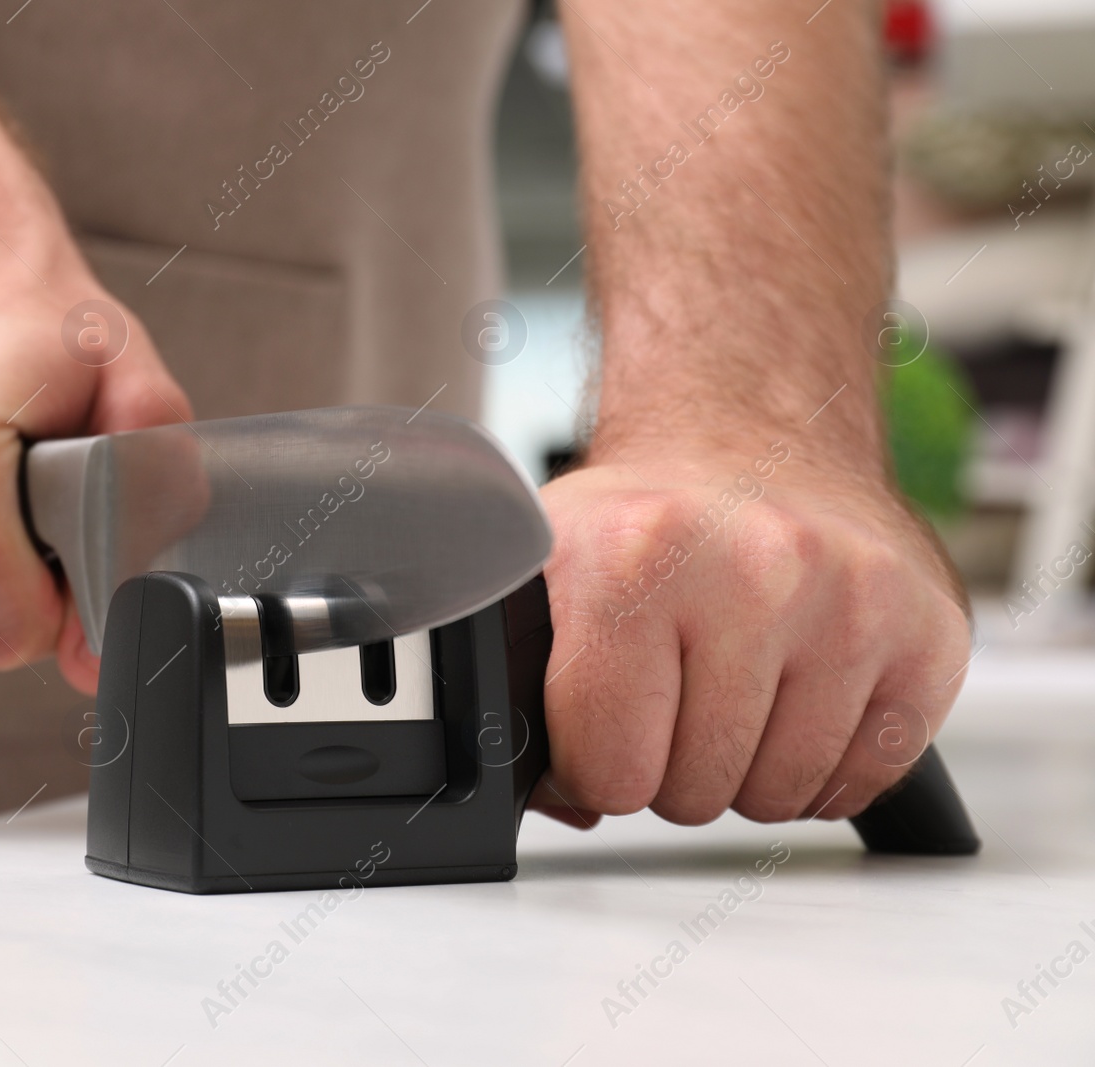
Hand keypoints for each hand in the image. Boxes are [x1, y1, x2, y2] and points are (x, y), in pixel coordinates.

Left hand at [528, 446, 969, 827]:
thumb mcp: (547, 573)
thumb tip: (565, 798)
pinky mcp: (929, 631)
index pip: (610, 771)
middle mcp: (754, 569)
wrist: (751, 436)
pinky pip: (862, 779)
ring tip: (732, 684)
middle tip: (673, 689)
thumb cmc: (649, 520)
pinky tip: (796, 694)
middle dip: (670, 764)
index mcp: (634, 558)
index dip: (598, 762)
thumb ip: (525, 689)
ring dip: (746, 768)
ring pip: (778, 798)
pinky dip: (822, 765)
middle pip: (693, 793)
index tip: (606, 716)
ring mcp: (853, 599)